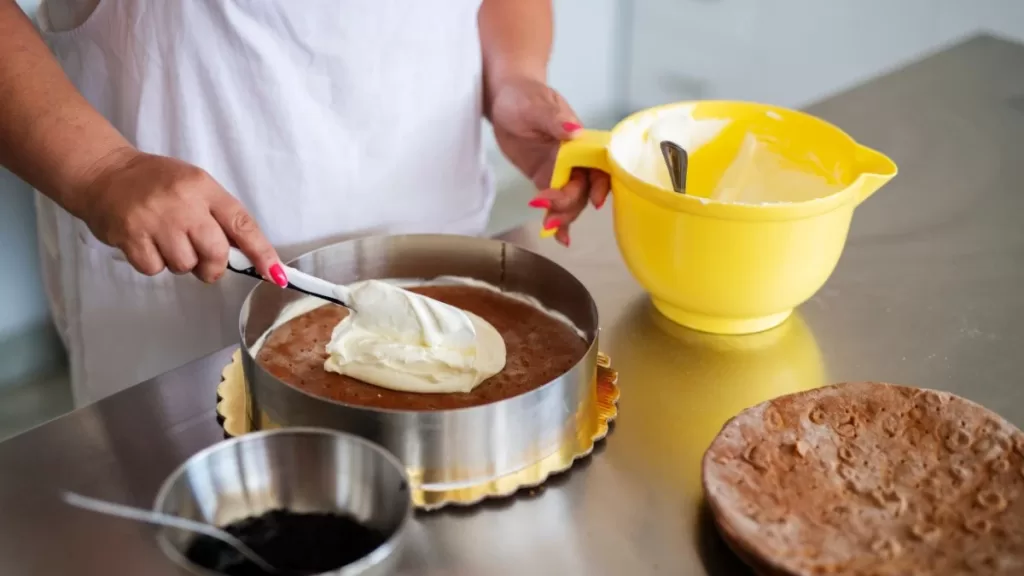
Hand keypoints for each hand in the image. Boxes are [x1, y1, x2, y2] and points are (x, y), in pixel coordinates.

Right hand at [73, 148, 285, 284]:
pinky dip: (154, 264)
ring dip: (180, 263)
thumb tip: (246, 255)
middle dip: (214, 267)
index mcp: (203, 187)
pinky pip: (155, 269)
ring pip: (185, 265)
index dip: (262, 252)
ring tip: (166, 242)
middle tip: (203, 262)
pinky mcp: (130, 236)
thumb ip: (218, 216)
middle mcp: (183, 202)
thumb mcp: (194, 187)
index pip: (242, 223)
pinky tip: (146, 244)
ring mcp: (155, 220)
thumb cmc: (155, 183)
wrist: (103, 173)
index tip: (276, 274)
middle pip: (216, 253)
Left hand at [489, 76, 609, 245]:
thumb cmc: (523, 95)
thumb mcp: (536, 105)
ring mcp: (560, 170)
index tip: (594, 199)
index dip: (602, 184)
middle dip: (571, 204)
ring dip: (563, 215)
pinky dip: (556, 218)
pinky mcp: (544, 179)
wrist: (503, 99)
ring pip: (571, 199)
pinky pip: (554, 202)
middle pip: (584, 188)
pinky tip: (556, 237)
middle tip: (551, 215)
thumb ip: (555, 120)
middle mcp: (575, 158)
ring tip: (549, 228)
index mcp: (581, 140)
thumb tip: (574, 131)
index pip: (601, 164)